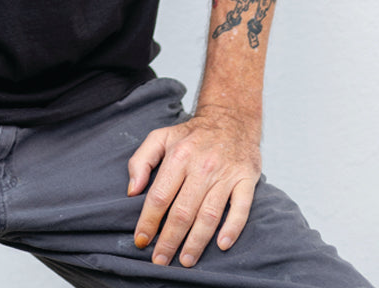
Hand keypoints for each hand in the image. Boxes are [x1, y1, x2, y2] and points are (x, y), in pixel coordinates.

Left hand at [127, 106, 261, 267]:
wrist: (230, 119)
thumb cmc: (191, 135)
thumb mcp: (160, 137)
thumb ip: (141, 160)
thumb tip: (132, 190)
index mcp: (178, 156)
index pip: (159, 195)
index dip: (149, 221)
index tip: (141, 241)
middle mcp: (201, 166)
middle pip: (183, 211)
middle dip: (170, 240)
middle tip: (161, 260)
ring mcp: (225, 174)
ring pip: (209, 214)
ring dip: (197, 241)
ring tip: (186, 261)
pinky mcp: (245, 179)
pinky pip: (240, 208)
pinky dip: (232, 228)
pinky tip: (221, 244)